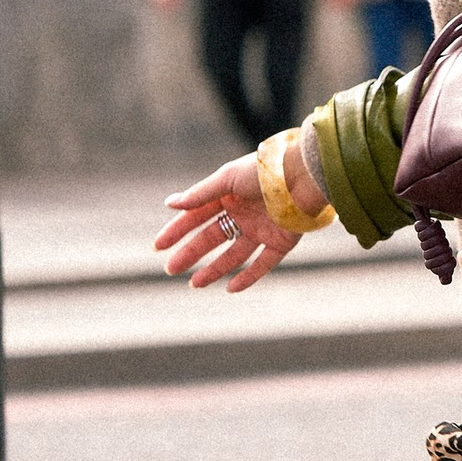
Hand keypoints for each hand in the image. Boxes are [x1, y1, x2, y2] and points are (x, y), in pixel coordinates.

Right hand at [155, 157, 299, 294]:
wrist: (304, 176)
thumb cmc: (265, 171)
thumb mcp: (228, 178)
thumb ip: (200, 194)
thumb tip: (170, 204)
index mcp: (230, 194)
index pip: (197, 216)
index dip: (177, 230)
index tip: (158, 246)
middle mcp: (244, 213)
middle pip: (212, 237)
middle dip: (190, 253)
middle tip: (170, 269)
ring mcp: (263, 228)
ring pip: (234, 254)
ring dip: (213, 269)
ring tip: (194, 284)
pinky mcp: (282, 242)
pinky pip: (263, 264)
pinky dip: (248, 277)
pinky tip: (230, 289)